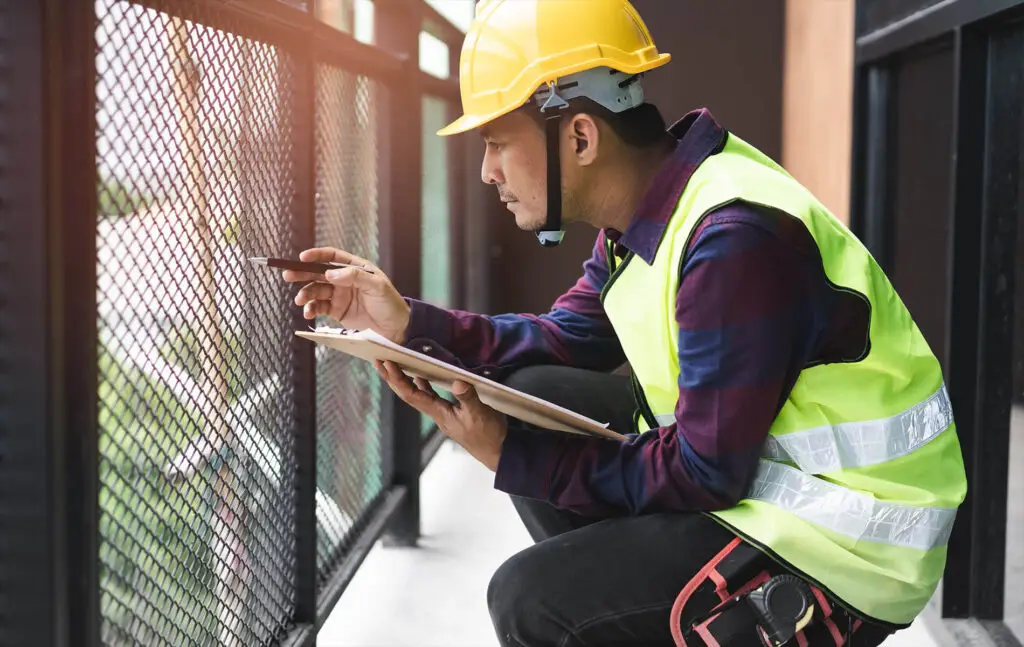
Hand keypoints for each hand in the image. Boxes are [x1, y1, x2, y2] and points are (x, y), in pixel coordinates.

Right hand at [283, 247, 410, 344]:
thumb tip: (330, 273)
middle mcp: (345, 280)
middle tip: (288, 275)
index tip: (301, 258)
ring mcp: (339, 295)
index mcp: (356, 268)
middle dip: (302, 273)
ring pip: (316, 291)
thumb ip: (355, 277)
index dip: (316, 255)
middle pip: (318, 273)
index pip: (332, 257)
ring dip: (305, 294)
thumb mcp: (377, 287)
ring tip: (299, 301)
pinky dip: (311, 309)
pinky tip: (308, 313)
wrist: (396, 329)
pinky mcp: (337, 311)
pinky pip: (319, 307)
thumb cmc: (390, 304)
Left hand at [375, 360, 506, 470]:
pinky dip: (423, 383)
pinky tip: (422, 375)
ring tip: (393, 365)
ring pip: (417, 394)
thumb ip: (468, 398)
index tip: (387, 364)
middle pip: (408, 394)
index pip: (412, 395)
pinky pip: (430, 395)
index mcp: (439, 414)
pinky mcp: (450, 412)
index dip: (398, 380)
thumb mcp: (480, 414)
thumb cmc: (488, 435)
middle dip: (392, 379)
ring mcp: (442, 413)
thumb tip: (457, 382)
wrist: (498, 451)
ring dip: (404, 380)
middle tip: (378, 361)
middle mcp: (436, 413)